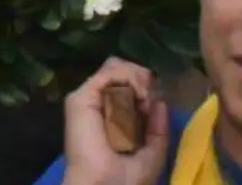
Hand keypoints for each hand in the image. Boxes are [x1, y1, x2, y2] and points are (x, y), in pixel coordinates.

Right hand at [62, 59, 169, 184]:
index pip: (128, 86)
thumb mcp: (153, 151)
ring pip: (114, 67)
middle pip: (120, 72)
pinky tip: (140, 94)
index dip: (146, 87)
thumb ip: (158, 128)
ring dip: (137, 77)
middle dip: (142, 78)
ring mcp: (89, 98)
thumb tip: (161, 102)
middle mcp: (99, 105)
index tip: (158, 100)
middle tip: (152, 95)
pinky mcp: (81, 97)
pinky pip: (108, 73)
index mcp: (113, 118)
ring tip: (146, 96)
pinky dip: (128, 77)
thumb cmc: (128, 179)